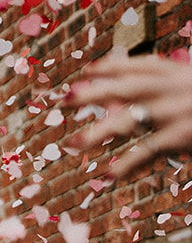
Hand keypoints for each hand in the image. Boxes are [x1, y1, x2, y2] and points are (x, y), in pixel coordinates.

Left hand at [66, 54, 191, 178]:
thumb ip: (168, 87)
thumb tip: (133, 97)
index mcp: (177, 73)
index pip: (137, 66)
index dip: (109, 67)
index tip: (85, 71)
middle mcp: (172, 88)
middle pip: (123, 87)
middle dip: (91, 92)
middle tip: (62, 100)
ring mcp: (175, 112)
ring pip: (126, 120)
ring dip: (96, 133)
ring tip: (72, 145)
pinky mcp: (180, 137)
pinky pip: (144, 152)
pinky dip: (124, 166)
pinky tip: (107, 177)